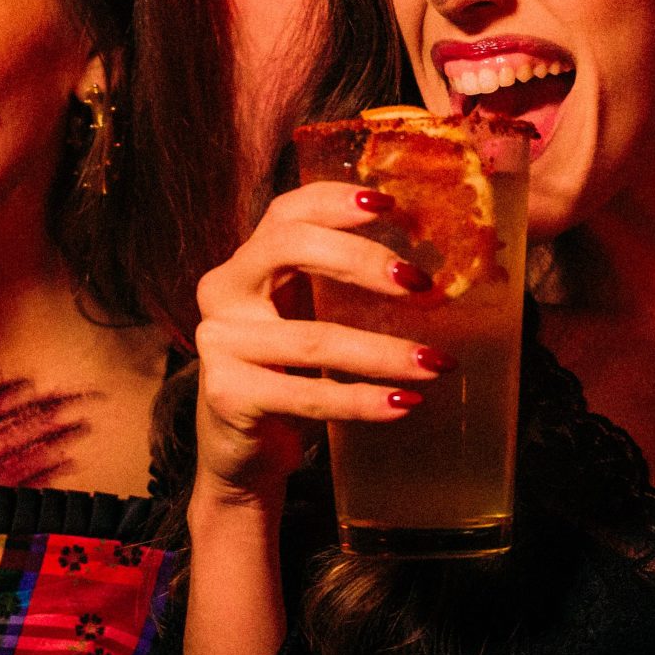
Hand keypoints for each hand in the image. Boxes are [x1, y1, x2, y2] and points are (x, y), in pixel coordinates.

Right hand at [191, 181, 456, 508]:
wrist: (242, 455)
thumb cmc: (286, 378)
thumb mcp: (305, 320)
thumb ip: (337, 287)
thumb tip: (425, 269)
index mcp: (246, 265)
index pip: (286, 213)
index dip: (333, 199)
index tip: (389, 202)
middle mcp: (223, 292)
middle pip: (288, 247)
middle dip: (360, 258)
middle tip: (419, 282)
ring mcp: (219, 343)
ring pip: (313, 338)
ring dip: (384, 351)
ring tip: (435, 363)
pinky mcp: (227, 394)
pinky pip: (308, 394)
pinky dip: (362, 400)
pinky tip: (403, 402)